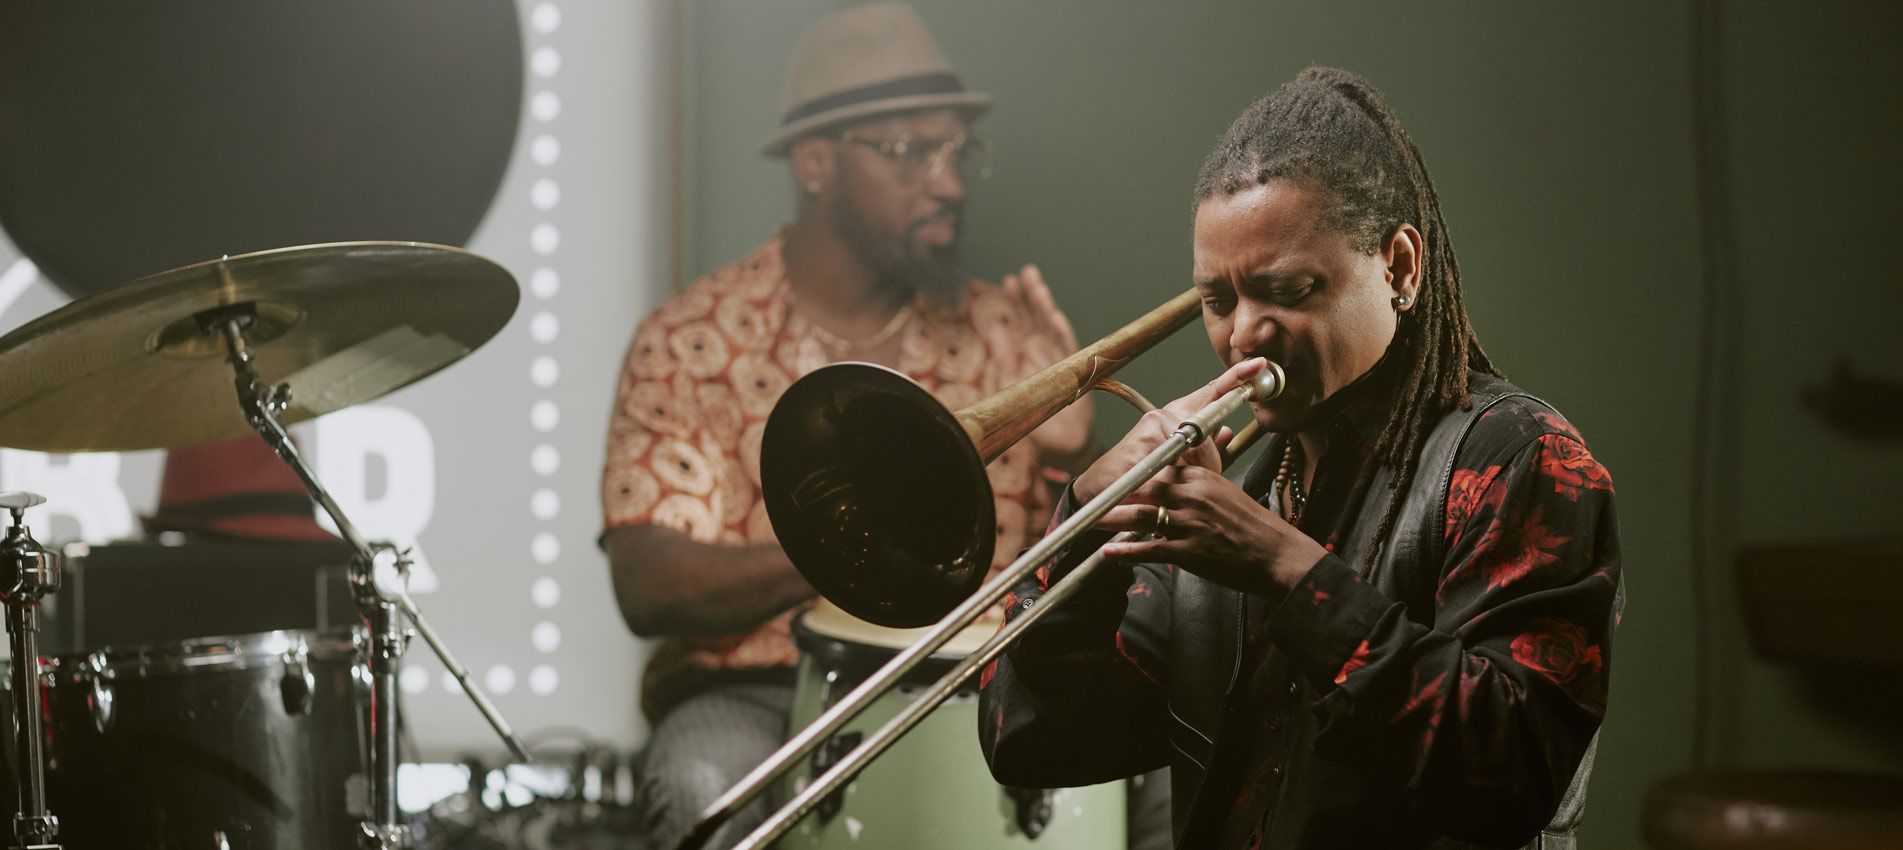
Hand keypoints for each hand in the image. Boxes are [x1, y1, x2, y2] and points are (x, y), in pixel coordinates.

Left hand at [1002, 264, 1091, 462]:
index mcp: (1026, 357)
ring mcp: (1061, 360)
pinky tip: (1055, 317)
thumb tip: (996, 330)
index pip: (1021, 323)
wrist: (1063, 443)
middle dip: (1030, 296)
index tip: (1009, 281)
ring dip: (1045, 306)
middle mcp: (1044, 354)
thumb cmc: (1036, 419)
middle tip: (1025, 273)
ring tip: (1037, 285)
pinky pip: (1069, 348)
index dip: (1016, 302)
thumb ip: (1005, 357)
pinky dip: (1062, 333)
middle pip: (1037, 319)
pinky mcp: (1075, 372)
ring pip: (1052, 327)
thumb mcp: (1012, 386)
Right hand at [1071, 357, 1266, 505]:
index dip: (1236, 378)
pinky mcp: (1142, 441)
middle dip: (1209, 460)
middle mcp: (1164, 415)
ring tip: (1169, 486)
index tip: (1259, 364)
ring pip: (1196, 449)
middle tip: (1191, 478)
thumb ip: (1206, 449)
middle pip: (1210, 430)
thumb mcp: (1180, 466)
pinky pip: (1177, 462)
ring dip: (1191, 474)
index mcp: (1177, 416)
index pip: (1212, 393)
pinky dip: (1174, 480)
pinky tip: (1159, 487)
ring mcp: (1152, 426)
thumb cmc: (1141, 482)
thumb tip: (1228, 431)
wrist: (1101, 495)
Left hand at [1093, 464, 1320, 598]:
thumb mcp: (1226, 494)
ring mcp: (1191, 523)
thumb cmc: (1254, 526)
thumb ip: (1200, 484)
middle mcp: (1194, 495)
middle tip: (1093, 497)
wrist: (1276, 555)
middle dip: (1116, 492)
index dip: (1133, 474)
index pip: (1159, 468)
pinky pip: (1151, 549)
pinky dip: (1127, 552)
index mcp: (1202, 477)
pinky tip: (1108, 554)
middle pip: (1144, 488)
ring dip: (1112, 519)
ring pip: (1141, 516)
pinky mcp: (1190, 551)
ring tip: (1090, 521)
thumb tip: (1179, 478)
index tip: (1114, 477)